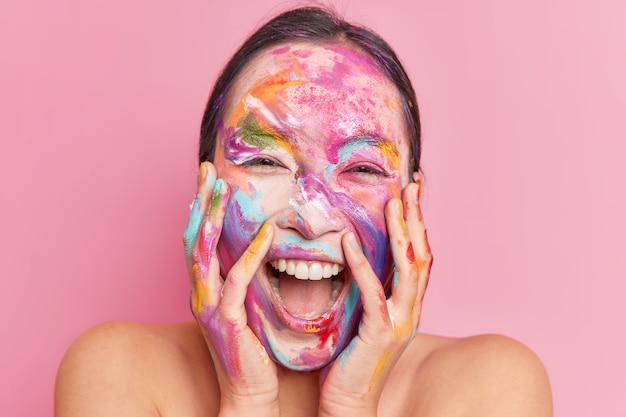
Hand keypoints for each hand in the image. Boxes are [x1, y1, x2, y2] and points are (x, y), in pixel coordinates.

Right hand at [183, 162, 279, 416]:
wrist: (249, 390)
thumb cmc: (251, 348)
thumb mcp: (243, 306)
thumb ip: (242, 278)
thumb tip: (255, 249)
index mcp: (205, 288)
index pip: (197, 239)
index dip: (201, 208)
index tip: (209, 179)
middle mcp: (200, 293)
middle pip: (192, 237)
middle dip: (200, 202)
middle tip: (207, 170)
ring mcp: (209, 306)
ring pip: (204, 253)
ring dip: (213, 217)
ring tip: (222, 188)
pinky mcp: (226, 320)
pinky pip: (237, 280)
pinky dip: (251, 254)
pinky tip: (267, 234)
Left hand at [318, 182, 431, 416]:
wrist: (349, 402)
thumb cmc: (352, 359)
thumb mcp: (367, 319)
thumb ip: (372, 291)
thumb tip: (362, 259)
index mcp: (408, 306)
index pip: (419, 257)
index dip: (417, 225)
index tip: (412, 195)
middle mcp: (411, 311)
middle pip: (421, 255)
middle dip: (417, 219)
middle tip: (411, 186)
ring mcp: (400, 322)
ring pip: (409, 269)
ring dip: (400, 233)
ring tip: (392, 202)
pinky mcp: (380, 333)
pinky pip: (374, 293)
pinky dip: (363, 264)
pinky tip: (350, 241)